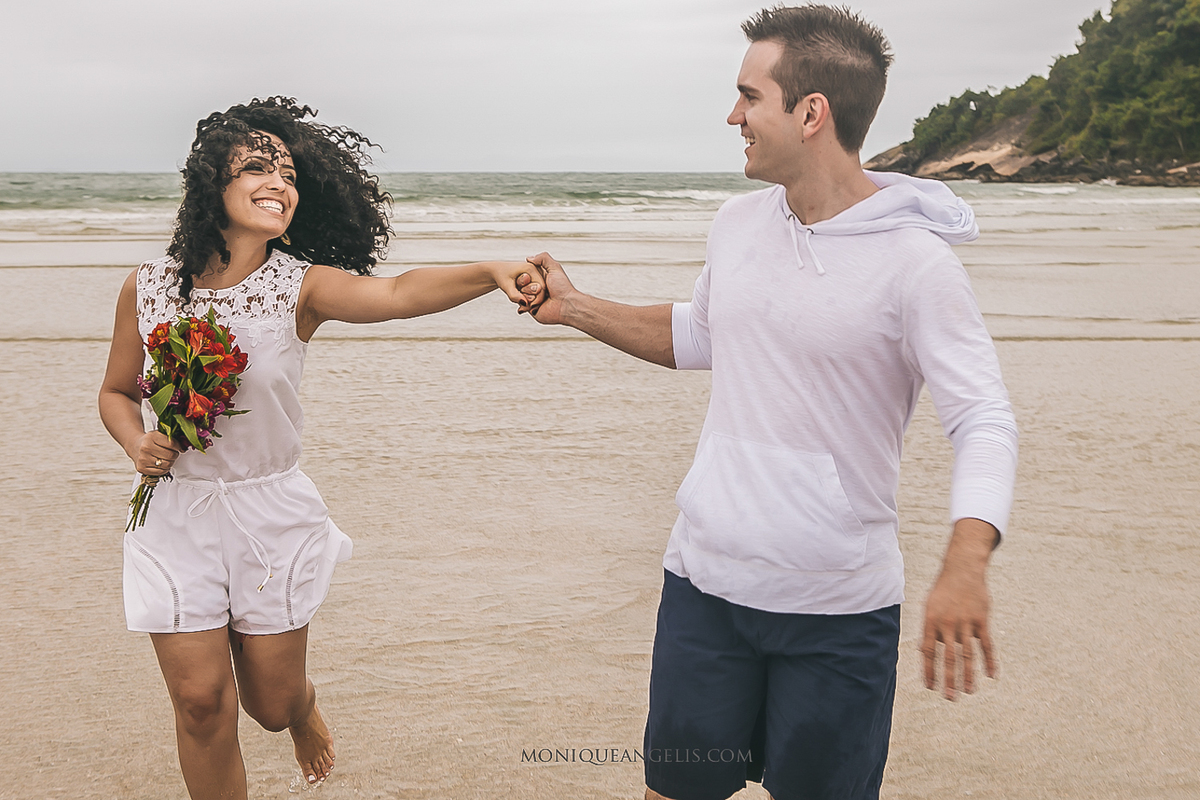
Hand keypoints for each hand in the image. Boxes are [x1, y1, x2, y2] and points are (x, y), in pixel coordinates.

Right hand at [128, 430, 181, 476]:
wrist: (135, 446)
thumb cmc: (150, 441)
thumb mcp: (160, 434)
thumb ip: (172, 439)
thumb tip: (184, 448)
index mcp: (151, 437)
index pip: (172, 444)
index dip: (179, 447)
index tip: (179, 448)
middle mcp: (146, 448)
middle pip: (170, 455)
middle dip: (175, 455)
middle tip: (172, 453)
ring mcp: (143, 459)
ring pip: (167, 465)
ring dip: (170, 462)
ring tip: (166, 458)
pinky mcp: (142, 468)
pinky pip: (161, 472)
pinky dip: (164, 469)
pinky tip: (161, 463)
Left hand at [489, 262, 543, 312]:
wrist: (497, 271)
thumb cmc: (500, 275)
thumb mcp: (505, 286)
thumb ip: (514, 295)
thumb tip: (525, 303)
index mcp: (530, 268)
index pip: (542, 287)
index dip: (537, 299)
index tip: (528, 307)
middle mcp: (536, 269)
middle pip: (542, 289)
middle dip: (533, 300)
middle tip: (522, 306)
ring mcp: (536, 274)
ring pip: (540, 291)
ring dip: (532, 299)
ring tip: (521, 304)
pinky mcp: (534, 278)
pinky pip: (537, 291)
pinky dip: (531, 297)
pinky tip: (522, 300)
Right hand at [524, 252, 578, 325]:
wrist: (566, 306)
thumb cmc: (563, 288)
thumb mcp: (555, 268)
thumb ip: (543, 258)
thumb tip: (529, 258)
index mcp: (540, 278)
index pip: (524, 274)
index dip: (524, 276)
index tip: (529, 277)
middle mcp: (536, 288)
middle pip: (520, 284)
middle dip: (527, 287)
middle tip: (538, 289)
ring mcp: (533, 298)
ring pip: (519, 294)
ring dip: (527, 295)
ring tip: (540, 299)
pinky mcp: (532, 308)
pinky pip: (522, 305)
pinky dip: (525, 304)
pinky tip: (534, 305)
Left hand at [920, 519, 997, 699]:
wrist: (962, 569)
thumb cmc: (943, 592)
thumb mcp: (929, 607)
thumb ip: (929, 630)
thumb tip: (925, 653)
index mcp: (930, 621)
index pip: (927, 651)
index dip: (929, 670)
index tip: (930, 688)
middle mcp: (947, 623)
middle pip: (948, 657)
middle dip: (949, 679)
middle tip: (950, 698)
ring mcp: (965, 621)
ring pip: (968, 654)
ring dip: (968, 675)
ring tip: (969, 692)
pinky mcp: (981, 620)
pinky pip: (986, 644)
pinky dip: (990, 660)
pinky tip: (992, 676)